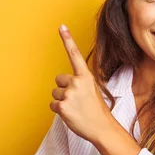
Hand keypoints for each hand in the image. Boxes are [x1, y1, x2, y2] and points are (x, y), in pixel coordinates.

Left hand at [50, 25, 115, 142]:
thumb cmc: (96, 110)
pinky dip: (59, 111)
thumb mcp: (92, 91)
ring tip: (75, 108)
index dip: (68, 40)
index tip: (61, 26)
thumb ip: (79, 83)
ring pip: (55, 94)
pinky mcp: (62, 106)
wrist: (102, 128)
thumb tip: (64, 84)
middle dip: (64, 90)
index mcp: (86, 77)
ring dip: (61, 101)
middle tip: (78, 101)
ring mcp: (69, 94)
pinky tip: (71, 114)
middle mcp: (77, 82)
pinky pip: (52, 105)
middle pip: (59, 80)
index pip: (74, 55)